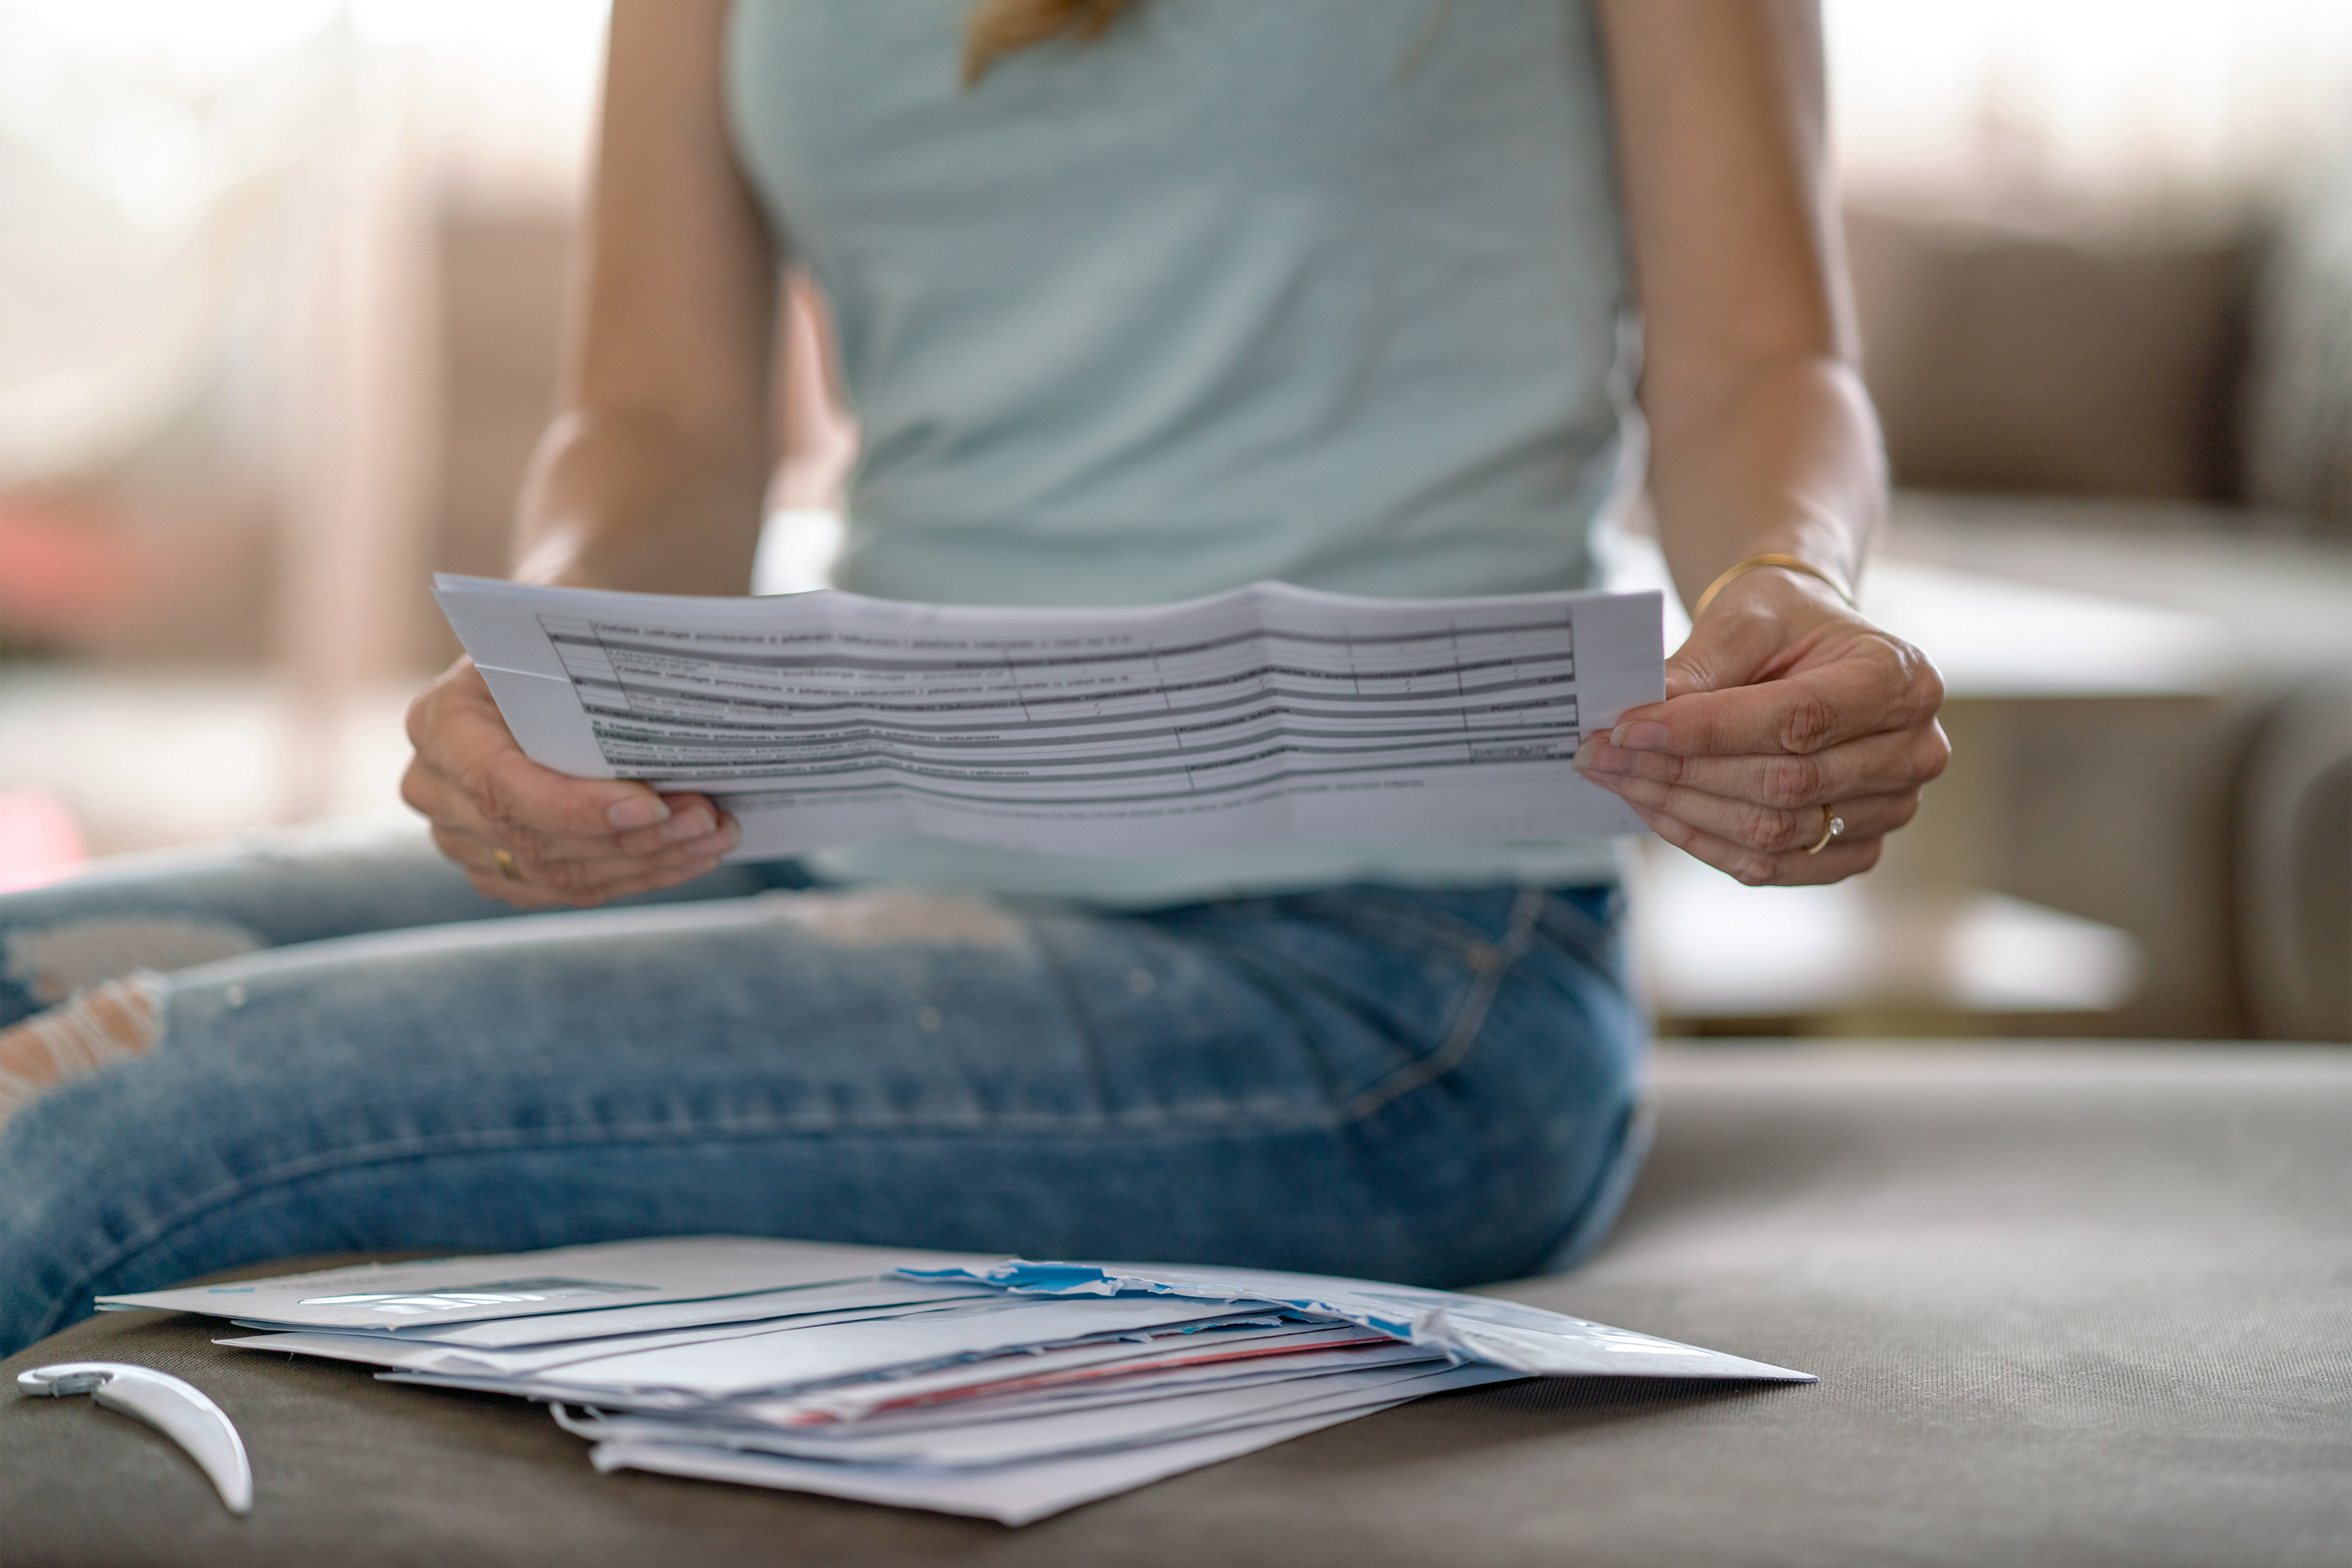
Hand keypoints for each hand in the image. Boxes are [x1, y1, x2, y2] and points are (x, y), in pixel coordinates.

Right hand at [401, 658, 740, 907]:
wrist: (543, 656)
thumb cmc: (560, 635)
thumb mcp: (569, 623)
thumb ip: (598, 666)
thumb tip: (681, 701)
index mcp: (440, 720)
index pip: (500, 785)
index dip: (576, 808)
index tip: (653, 806)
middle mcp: (434, 785)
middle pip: (535, 840)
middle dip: (633, 838)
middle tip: (708, 820)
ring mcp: (460, 836)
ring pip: (558, 874)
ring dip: (647, 862)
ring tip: (713, 837)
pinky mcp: (498, 868)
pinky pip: (568, 889)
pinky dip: (636, 875)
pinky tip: (689, 858)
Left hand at [1573, 568, 1948, 884]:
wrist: (1813, 649)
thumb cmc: (1784, 624)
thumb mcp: (1745, 619)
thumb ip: (1699, 668)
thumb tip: (1639, 720)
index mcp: (1898, 677)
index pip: (1796, 719)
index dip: (1705, 731)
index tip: (1625, 727)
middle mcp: (1913, 749)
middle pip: (1783, 784)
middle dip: (1678, 771)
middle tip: (1599, 756)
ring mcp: (1893, 808)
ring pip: (1773, 832)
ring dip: (1681, 811)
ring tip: (1616, 780)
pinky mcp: (1858, 848)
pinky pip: (1774, 866)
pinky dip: (1706, 842)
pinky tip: (1655, 811)